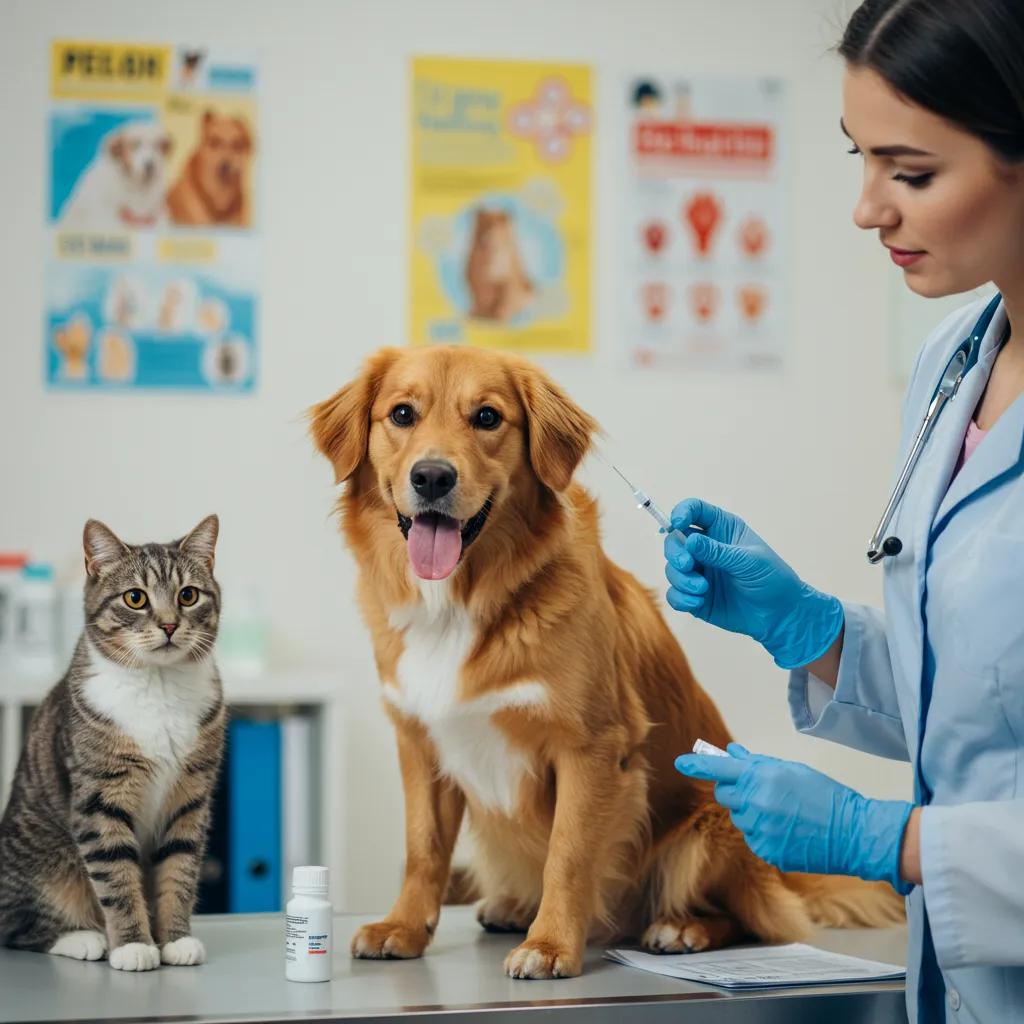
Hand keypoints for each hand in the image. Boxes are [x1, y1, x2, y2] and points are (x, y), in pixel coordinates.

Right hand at [663, 498, 843, 668]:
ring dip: (681, 579)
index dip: (681, 512)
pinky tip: (698, 602)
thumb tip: (689, 541)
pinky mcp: (694, 596)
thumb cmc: (772, 579)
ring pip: (672, 569)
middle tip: (688, 565)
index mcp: (722, 530)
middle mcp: (705, 548)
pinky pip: (674, 594)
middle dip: (676, 552)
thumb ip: (718, 551)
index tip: (677, 523)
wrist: (779, 615)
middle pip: (674, 540)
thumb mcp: (749, 560)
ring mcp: (699, 572)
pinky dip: (681, 598)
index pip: (694, 511)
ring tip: (702, 589)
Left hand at [674, 744, 912, 891]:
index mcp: (763, 778)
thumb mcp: (792, 771)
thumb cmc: (825, 795)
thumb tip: (732, 753)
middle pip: (726, 794)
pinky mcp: (767, 851)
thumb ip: (758, 764)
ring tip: (784, 813)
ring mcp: (761, 829)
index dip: (698, 764)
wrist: (853, 832)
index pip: (721, 769)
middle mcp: (757, 803)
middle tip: (762, 791)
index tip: (680, 762)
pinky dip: (765, 833)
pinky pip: (753, 838)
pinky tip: (788, 831)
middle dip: (736, 790)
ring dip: (752, 813)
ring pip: (740, 817)